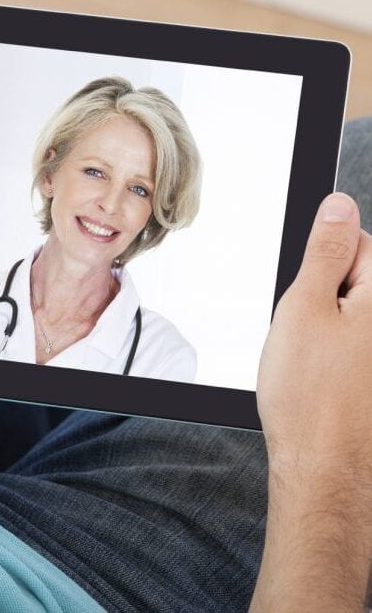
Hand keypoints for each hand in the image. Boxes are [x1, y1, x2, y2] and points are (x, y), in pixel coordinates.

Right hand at [252, 192, 371, 610]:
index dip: (325, 258)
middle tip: (306, 327)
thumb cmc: (310, 394)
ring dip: (328, 324)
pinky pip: (352, 346)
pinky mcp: (370, 377)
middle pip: (360, 278)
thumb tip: (338, 206)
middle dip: (327, 292)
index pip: (360, 241)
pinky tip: (320, 375)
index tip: (310, 287)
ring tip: (310, 356)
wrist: (322, 465)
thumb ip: (325, 252)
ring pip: (352, 315)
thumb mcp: (305, 307)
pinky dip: (334, 352)